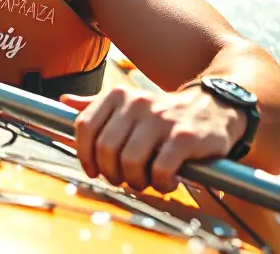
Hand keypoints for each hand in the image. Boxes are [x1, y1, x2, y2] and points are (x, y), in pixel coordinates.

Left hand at [62, 86, 245, 193]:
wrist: (216, 107)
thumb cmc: (165, 115)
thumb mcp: (130, 105)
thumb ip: (97, 106)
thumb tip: (64, 101)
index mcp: (119, 96)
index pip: (84, 127)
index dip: (85, 155)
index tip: (95, 169)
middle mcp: (137, 103)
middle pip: (106, 149)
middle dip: (112, 173)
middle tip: (125, 178)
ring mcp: (162, 119)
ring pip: (130, 162)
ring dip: (136, 181)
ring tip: (147, 180)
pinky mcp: (185, 137)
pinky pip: (161, 169)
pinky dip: (161, 183)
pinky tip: (169, 180)